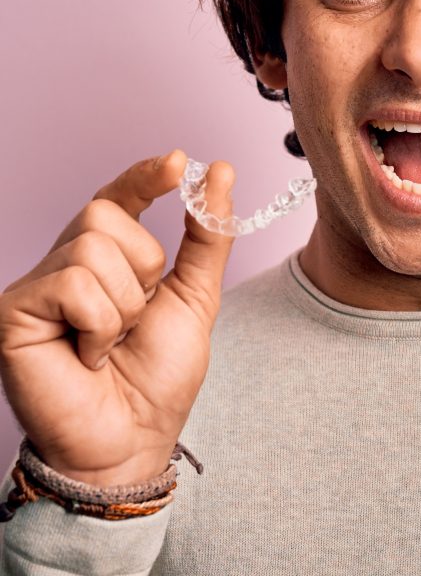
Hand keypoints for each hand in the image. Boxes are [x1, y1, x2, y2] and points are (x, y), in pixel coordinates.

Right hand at [0, 150, 234, 485]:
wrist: (133, 437)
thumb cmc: (158, 374)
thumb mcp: (196, 295)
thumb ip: (207, 235)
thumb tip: (219, 170)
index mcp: (106, 257)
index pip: (117, 196)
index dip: (144, 176)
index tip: (178, 162)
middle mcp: (66, 262)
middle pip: (105, 213)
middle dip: (144, 268)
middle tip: (135, 318)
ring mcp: (36, 285)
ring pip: (93, 248)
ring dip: (124, 304)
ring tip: (110, 343)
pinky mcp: (14, 309)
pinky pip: (74, 284)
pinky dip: (100, 324)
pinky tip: (88, 356)